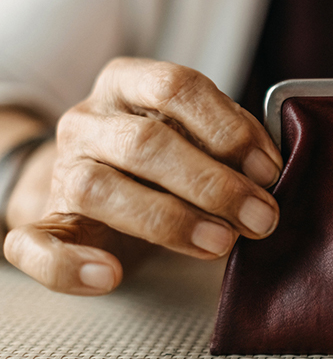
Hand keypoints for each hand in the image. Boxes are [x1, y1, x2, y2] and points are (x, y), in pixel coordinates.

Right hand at [4, 58, 282, 294]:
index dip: (229, 130)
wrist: (98, 185)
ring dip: (169, 220)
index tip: (270, 171)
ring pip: (98, 188)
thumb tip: (271, 172)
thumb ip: (231, 141)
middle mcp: (89, 120)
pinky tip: (110, 276)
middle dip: (214, 184)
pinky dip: (68, 266)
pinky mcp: (44, 221)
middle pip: (146, 142)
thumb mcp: (199, 133)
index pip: (176, 86)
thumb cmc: (165, 156)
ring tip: (221, 243)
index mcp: (128, 82)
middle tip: (262, 217)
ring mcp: (62, 169)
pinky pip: (34, 245)